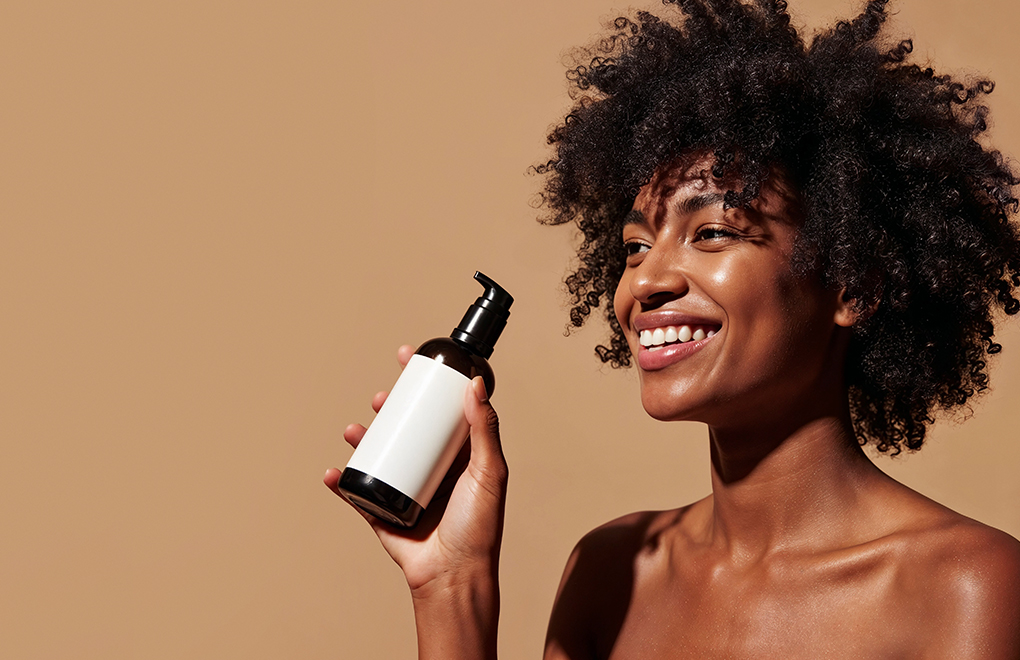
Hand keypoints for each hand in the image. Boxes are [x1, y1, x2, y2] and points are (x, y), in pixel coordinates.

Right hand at [324, 344, 507, 594]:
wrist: (453, 576)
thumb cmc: (479, 528)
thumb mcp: (489, 472)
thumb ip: (484, 429)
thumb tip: (476, 384)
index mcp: (459, 457)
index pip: (440, 412)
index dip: (425, 386)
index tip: (410, 360)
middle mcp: (431, 469)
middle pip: (407, 428)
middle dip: (391, 409)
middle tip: (383, 396)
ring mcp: (405, 490)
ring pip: (380, 455)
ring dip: (363, 438)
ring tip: (355, 429)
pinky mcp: (384, 513)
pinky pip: (358, 493)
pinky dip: (342, 482)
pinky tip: (333, 473)